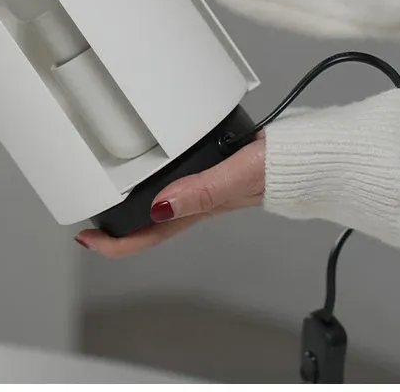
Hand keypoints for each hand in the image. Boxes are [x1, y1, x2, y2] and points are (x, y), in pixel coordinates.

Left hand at [73, 133, 265, 257]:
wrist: (312, 155)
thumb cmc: (284, 168)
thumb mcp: (238, 175)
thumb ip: (204, 189)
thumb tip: (162, 205)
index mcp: (200, 207)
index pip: (149, 234)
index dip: (115, 243)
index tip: (86, 239)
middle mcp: (200, 201)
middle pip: (150, 225)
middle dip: (118, 228)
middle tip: (89, 226)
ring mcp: (207, 187)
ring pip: (162, 205)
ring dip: (134, 207)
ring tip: (108, 200)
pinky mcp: (215, 169)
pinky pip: (178, 182)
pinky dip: (158, 182)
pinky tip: (152, 174)